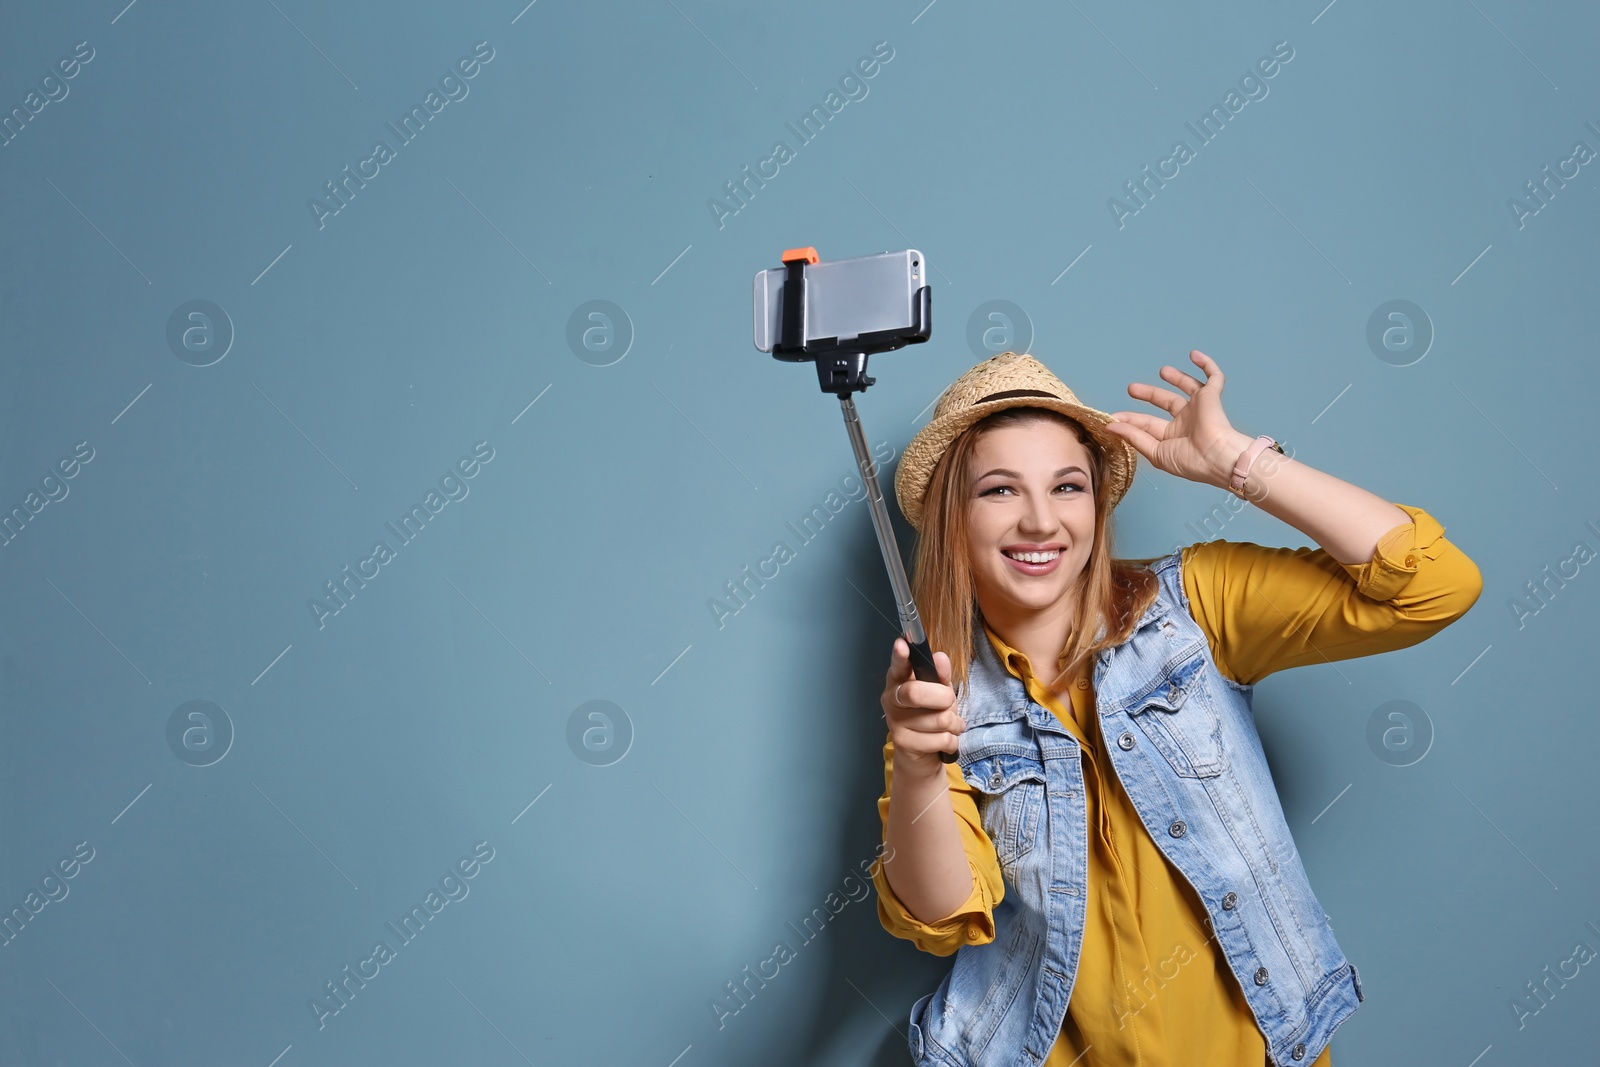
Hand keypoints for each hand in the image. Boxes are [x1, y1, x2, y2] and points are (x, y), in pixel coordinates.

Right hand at [881, 636, 962, 776]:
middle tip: (948, 703)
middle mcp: (891, 698)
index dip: (900, 656)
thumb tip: (941, 657)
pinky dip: (952, 741)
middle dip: (944, 698)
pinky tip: (945, 740)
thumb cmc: (930, 714)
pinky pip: (941, 739)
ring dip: (954, 724)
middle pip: (916, 692)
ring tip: (950, 725)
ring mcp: (895, 721)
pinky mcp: (903, 742)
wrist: (922, 751)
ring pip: (938, 719)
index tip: (901, 644)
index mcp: (899, 679)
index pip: (898, 665)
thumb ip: (941, 675)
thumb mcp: (939, 691)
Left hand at [1102, 349, 1251, 489]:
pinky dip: (1206, 364)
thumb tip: (1110, 426)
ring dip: (1176, 377)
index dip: (1131, 419)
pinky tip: (1194, 355)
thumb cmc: (1189, 461)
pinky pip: (1214, 377)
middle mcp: (1187, 421)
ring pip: (1188, 386)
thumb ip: (1133, 437)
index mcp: (1173, 437)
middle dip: (1149, 394)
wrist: (1216, 457)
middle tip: (1131, 388)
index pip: (1148, 424)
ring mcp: (1200, 408)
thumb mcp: (1155, 452)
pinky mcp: (1212, 397)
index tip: (1114, 417)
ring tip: (1163, 371)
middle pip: (1166, 402)